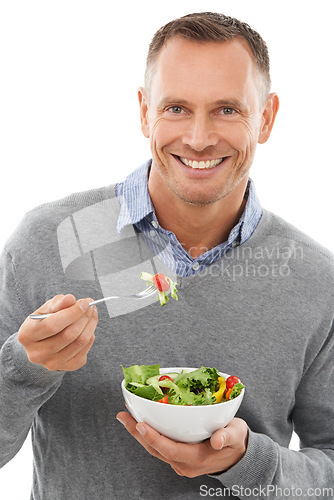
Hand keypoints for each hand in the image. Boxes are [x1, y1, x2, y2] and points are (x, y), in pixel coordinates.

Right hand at [18, 294, 97, 370]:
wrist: (43, 344)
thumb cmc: (45, 321)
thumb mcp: (46, 309)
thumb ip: (58, 303)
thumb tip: (71, 299)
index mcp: (27, 335)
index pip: (52, 325)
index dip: (72, 313)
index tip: (85, 302)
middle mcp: (37, 354)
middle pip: (69, 335)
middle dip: (84, 317)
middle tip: (91, 306)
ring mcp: (52, 363)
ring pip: (80, 342)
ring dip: (91, 324)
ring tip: (92, 313)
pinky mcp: (67, 367)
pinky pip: (85, 350)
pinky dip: (90, 335)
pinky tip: (88, 326)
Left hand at [116, 412, 247, 476]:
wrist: (238, 458)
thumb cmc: (236, 442)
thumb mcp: (236, 435)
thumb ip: (227, 436)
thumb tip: (217, 440)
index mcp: (197, 459)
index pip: (170, 449)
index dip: (154, 437)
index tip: (140, 424)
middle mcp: (184, 464)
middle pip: (155, 449)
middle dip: (137, 432)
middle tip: (123, 415)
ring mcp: (179, 462)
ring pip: (154, 449)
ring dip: (138, 433)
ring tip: (126, 416)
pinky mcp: (178, 457)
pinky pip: (159, 447)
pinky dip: (148, 434)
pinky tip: (140, 422)